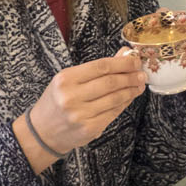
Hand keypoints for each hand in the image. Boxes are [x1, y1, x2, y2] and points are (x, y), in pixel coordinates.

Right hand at [21, 55, 145, 159]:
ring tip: (139, 85)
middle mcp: (71, 97)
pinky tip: (129, 97)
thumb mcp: (70, 79)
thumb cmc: (57, 100)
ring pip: (115, 99)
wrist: (43, 131)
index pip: (101, 66)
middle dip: (130, 77)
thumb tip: (124, 53)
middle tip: (141, 74)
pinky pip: (113, 113)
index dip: (122, 63)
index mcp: (65, 79)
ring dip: (131, 91)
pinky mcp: (89, 129)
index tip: (135, 61)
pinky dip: (124, 103)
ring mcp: (80, 115)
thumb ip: (97, 68)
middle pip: (110, 83)